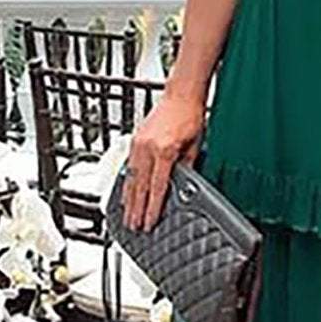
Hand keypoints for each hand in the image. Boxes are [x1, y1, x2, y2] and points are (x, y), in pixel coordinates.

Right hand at [122, 89, 206, 230]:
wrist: (180, 94)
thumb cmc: (190, 116)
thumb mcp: (195, 147)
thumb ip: (186, 168)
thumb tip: (183, 186)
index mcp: (163, 151)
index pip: (157, 188)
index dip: (152, 208)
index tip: (150, 223)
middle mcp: (147, 148)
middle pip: (139, 187)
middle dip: (137, 210)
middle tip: (135, 227)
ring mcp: (138, 144)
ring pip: (130, 178)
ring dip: (129, 200)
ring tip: (127, 217)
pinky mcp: (134, 140)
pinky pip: (127, 167)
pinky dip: (126, 182)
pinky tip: (125, 193)